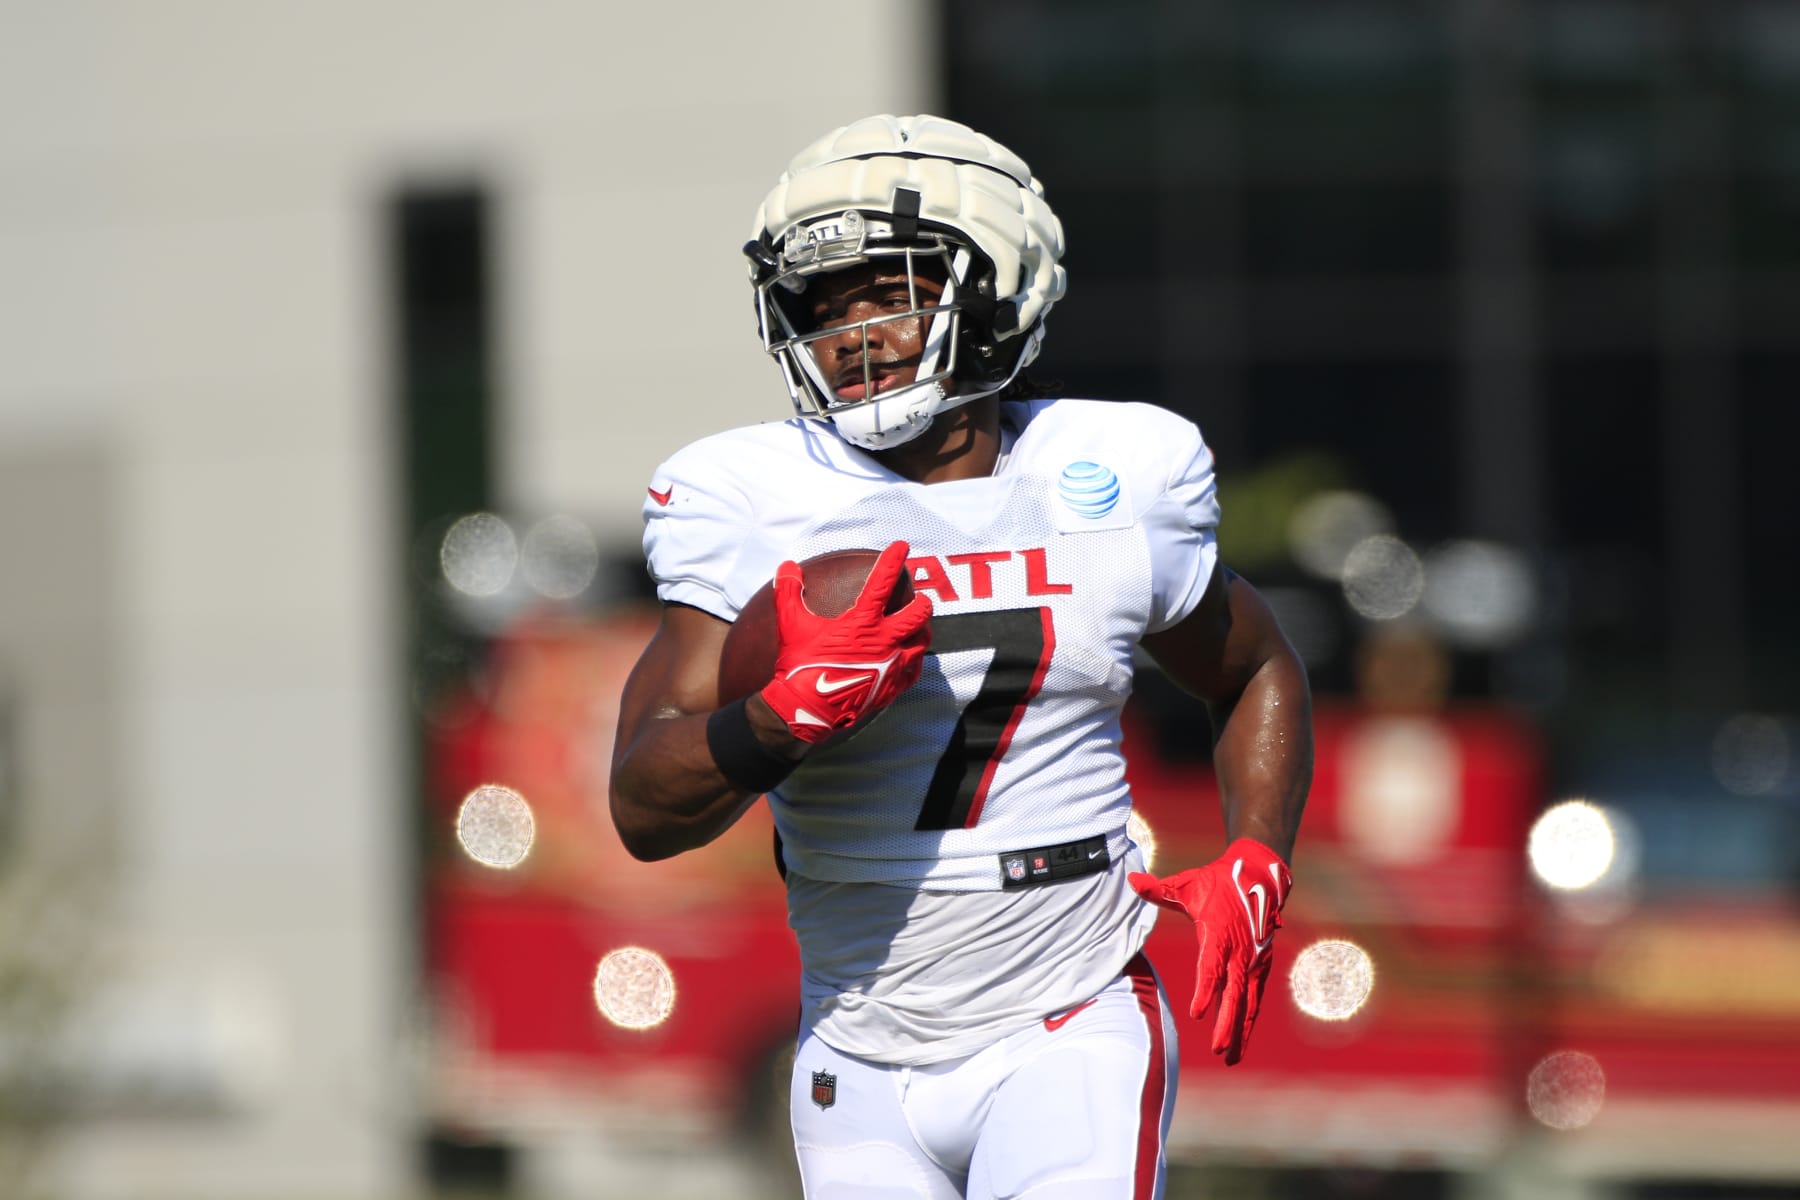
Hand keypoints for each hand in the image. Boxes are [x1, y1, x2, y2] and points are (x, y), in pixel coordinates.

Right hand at [761, 541, 932, 743]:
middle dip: (922, 602)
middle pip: (918, 614)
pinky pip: (915, 670)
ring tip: (917, 626)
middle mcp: (884, 641)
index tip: (902, 546)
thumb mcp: (791, 625)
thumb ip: (788, 592)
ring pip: (922, 641)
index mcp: (862, 622)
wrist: (807, 709)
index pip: (882, 582)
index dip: (893, 560)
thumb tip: (786, 567)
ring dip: (922, 630)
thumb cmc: (799, 665)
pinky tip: (910, 658)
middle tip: (919, 598)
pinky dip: (915, 659)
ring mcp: (892, 665)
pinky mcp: (892, 687)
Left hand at [1129, 837, 1291, 1064]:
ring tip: (1230, 1058)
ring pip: (1248, 1001)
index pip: (1211, 966)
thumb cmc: (1217, 883)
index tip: (1197, 1013)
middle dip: (1227, 1022)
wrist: (1259, 876)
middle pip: (1233, 992)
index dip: (1205, 990)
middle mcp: (1241, 950)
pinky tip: (1241, 1042)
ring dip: (1240, 1030)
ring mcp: (1254, 960)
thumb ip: (1160, 889)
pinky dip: (1249, 1020)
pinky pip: (1255, 998)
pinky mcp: (1261, 966)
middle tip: (1217, 1048)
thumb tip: (1132, 879)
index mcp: (1220, 933)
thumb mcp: (1188, 884)